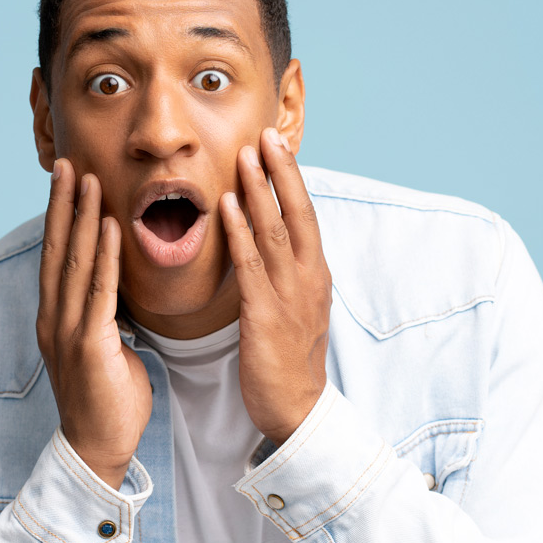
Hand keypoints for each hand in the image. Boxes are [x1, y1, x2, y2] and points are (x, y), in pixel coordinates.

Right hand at [36, 159, 152, 488]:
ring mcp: (67, 330)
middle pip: (56, 249)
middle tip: (68, 163)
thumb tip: (115, 286)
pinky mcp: (89, 344)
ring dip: (80, 217)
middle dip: (62, 204)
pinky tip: (108, 226)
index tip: (66, 180)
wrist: (96, 447)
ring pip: (72, 262)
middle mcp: (53, 317)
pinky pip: (98, 290)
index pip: (55, 255)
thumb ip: (102, 314)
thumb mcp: (102, 346)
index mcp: (55, 317)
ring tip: (88, 179)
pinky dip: (102, 255)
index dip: (58, 215)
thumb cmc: (106, 399)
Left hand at [219, 128, 332, 445]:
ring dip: (258, 191)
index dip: (291, 179)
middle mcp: (308, 278)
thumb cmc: (291, 359)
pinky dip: (239, 231)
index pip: (307, 215)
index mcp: (316, 274)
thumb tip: (272, 241)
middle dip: (281, 172)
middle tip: (265, 134)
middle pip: (297, 213)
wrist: (297, 408)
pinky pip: (250, 264)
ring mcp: (289, 295)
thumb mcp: (298, 307)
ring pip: (275, 231)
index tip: (277, 145)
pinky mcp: (264, 314)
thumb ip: (288, 273)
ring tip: (245, 156)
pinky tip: (226, 205)